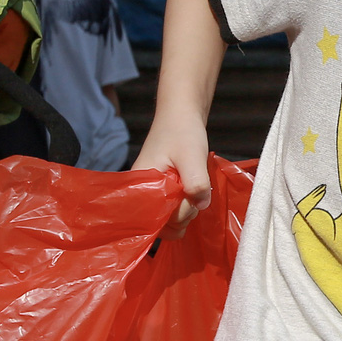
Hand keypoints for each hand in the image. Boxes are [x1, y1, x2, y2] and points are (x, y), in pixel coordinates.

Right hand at [133, 109, 210, 236]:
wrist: (181, 116)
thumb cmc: (182, 132)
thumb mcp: (192, 156)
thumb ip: (196, 183)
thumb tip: (200, 206)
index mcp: (141, 187)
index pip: (154, 220)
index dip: (176, 216)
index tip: (188, 198)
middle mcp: (142, 195)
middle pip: (162, 224)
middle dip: (184, 214)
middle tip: (194, 191)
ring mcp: (153, 195)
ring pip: (170, 221)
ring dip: (187, 211)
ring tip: (194, 189)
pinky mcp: (162, 194)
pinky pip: (173, 212)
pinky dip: (186, 207)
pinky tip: (192, 192)